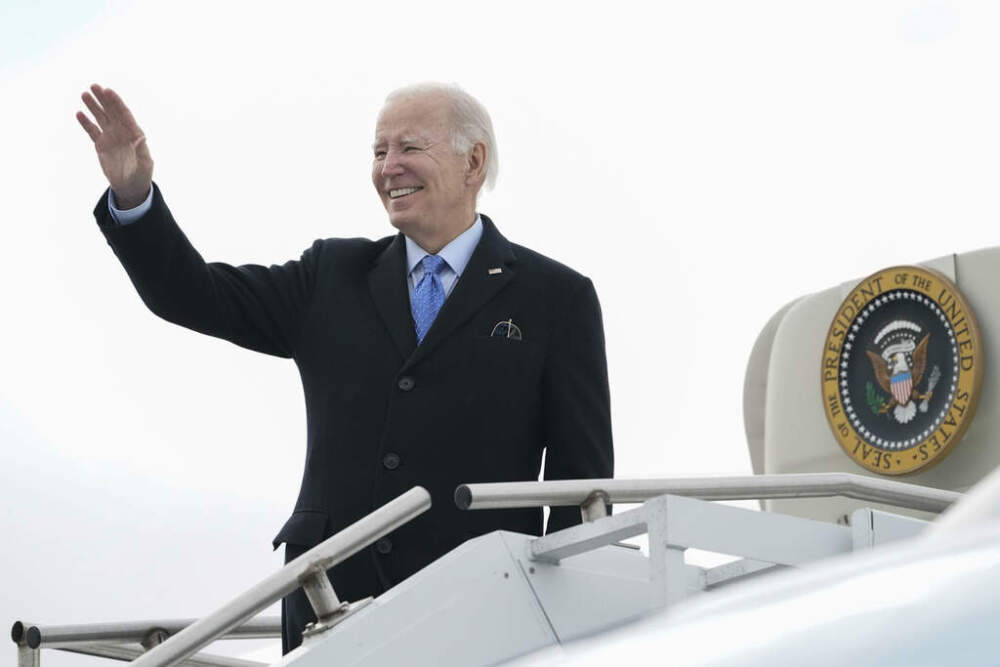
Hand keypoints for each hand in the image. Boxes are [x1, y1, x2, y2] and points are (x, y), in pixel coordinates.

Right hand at [76, 84, 153, 208]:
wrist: (130, 187)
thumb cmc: (141, 175)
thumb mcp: (144, 164)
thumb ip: (142, 150)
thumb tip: (142, 137)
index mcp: (134, 134)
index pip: (124, 114)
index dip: (116, 102)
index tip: (108, 91)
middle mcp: (122, 132)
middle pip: (112, 112)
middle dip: (103, 99)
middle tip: (94, 86)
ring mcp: (111, 137)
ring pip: (101, 118)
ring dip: (93, 107)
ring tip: (84, 94)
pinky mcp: (101, 145)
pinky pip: (92, 131)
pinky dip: (86, 123)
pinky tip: (79, 113)